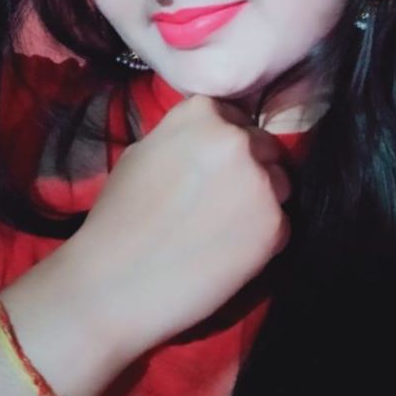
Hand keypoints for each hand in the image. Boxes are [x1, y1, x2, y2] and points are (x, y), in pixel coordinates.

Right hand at [69, 93, 291, 363]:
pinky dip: (262, 238)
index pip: (236, 118)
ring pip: (279, 184)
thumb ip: (186, 137)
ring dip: (261, 202)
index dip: (226, 145)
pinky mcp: (275, 225)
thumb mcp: (144, 152)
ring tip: (223, 229)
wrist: (114, 282)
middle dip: (250, 169)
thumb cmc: (118, 216)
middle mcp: (238, 140)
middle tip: (221, 201)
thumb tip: (209, 139)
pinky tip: (228, 253)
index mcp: (204, 113)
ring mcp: (260, 181)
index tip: (213, 168)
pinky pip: (281, 223)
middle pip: (264, 148)